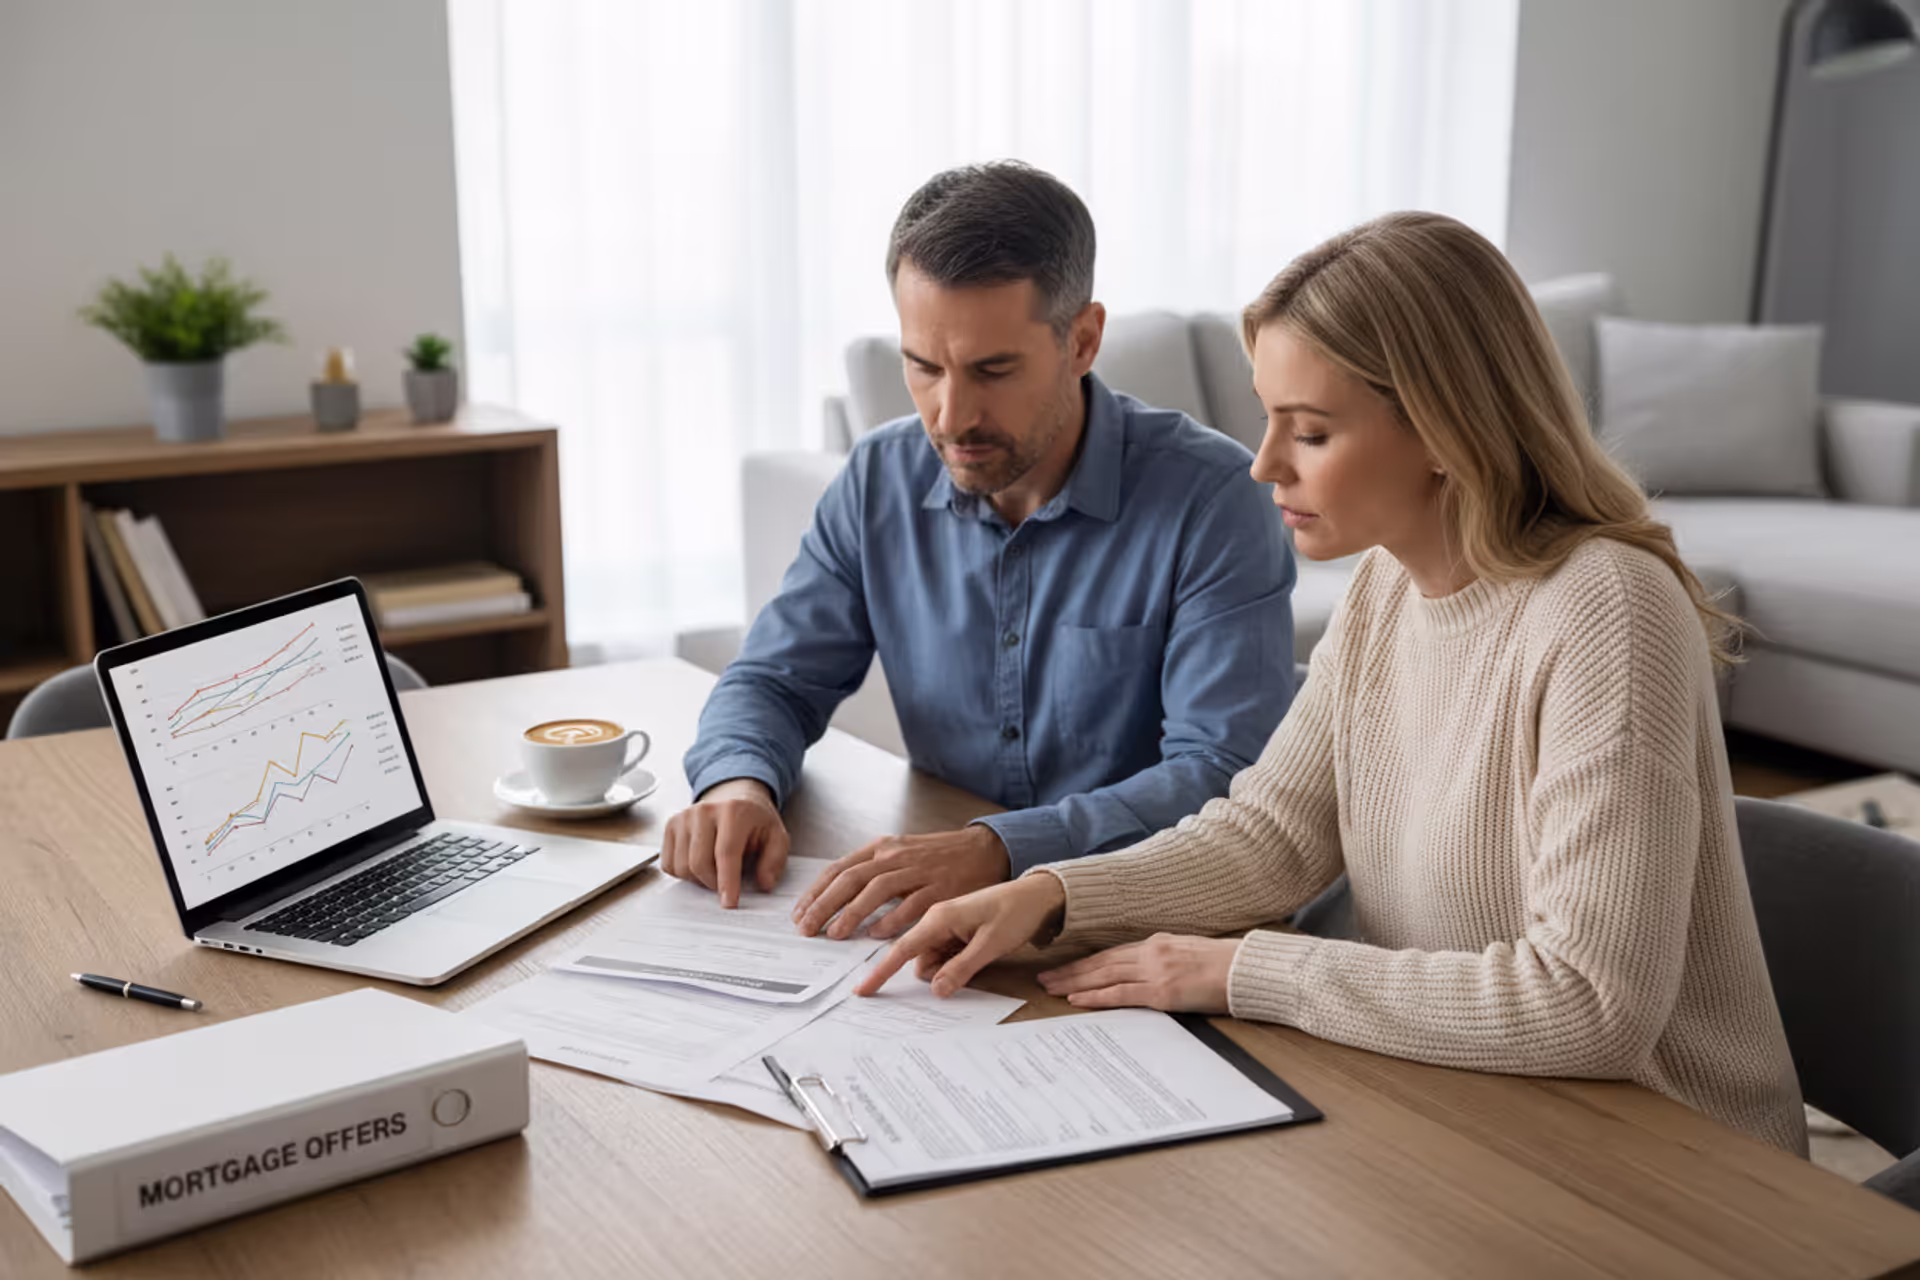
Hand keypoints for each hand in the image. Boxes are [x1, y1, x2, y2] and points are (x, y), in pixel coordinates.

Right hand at [659, 778, 788, 906]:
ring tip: (715, 870)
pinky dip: (683, 873)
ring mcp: (684, 817)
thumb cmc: (755, 821)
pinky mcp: (671, 825)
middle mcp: (704, 811)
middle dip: (713, 883)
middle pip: (698, 863)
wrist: (736, 798)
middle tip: (726, 884)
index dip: (727, 882)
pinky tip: (700, 863)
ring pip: (681, 867)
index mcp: (734, 811)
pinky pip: (669, 864)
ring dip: (698, 879)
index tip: (729, 904)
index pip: (726, 852)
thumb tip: (764, 883)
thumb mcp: (777, 837)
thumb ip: (774, 861)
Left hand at [792, 825, 1011, 940]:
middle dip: (824, 904)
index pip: (840, 868)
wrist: (984, 849)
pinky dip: (892, 919)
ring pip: (877, 889)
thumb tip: (837, 899)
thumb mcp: (900, 853)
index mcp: (883, 847)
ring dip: (852, 912)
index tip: (800, 914)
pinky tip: (876, 934)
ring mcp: (918, 870)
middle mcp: (896, 855)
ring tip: (834, 933)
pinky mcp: (940, 886)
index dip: (816, 892)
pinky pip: (912, 903)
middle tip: (807, 928)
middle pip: (851, 878)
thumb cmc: (937, 856)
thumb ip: (872, 872)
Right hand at [855, 873, 1065, 997]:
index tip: (862, 991)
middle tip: (973, 962)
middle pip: (920, 959)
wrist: (1037, 894)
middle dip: (937, 972)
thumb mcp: (991, 944)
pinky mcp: (955, 927)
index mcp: (939, 917)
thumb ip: (962, 968)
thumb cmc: (1015, 912)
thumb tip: (936, 991)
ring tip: (982, 952)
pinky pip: (945, 952)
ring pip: (933, 958)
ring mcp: (946, 922)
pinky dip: (956, 960)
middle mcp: (936, 918)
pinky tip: (978, 951)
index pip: (902, 949)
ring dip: (949, 966)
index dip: (881, 972)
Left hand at [1036, 934, 1238, 1013]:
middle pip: (1101, 962)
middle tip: (1045, 977)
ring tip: (1051, 988)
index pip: (1113, 953)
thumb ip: (1166, 960)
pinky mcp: (1162, 992)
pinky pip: (1121, 994)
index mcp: (1158, 943)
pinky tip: (1076, 999)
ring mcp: (1155, 971)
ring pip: (1104, 976)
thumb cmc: (1226, 966)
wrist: (1248, 970)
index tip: (1066, 966)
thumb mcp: (1190, 954)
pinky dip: (1096, 996)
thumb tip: (1148, 973)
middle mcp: (1151, 953)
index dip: (1086, 961)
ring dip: (1074, 982)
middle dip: (1071, 970)